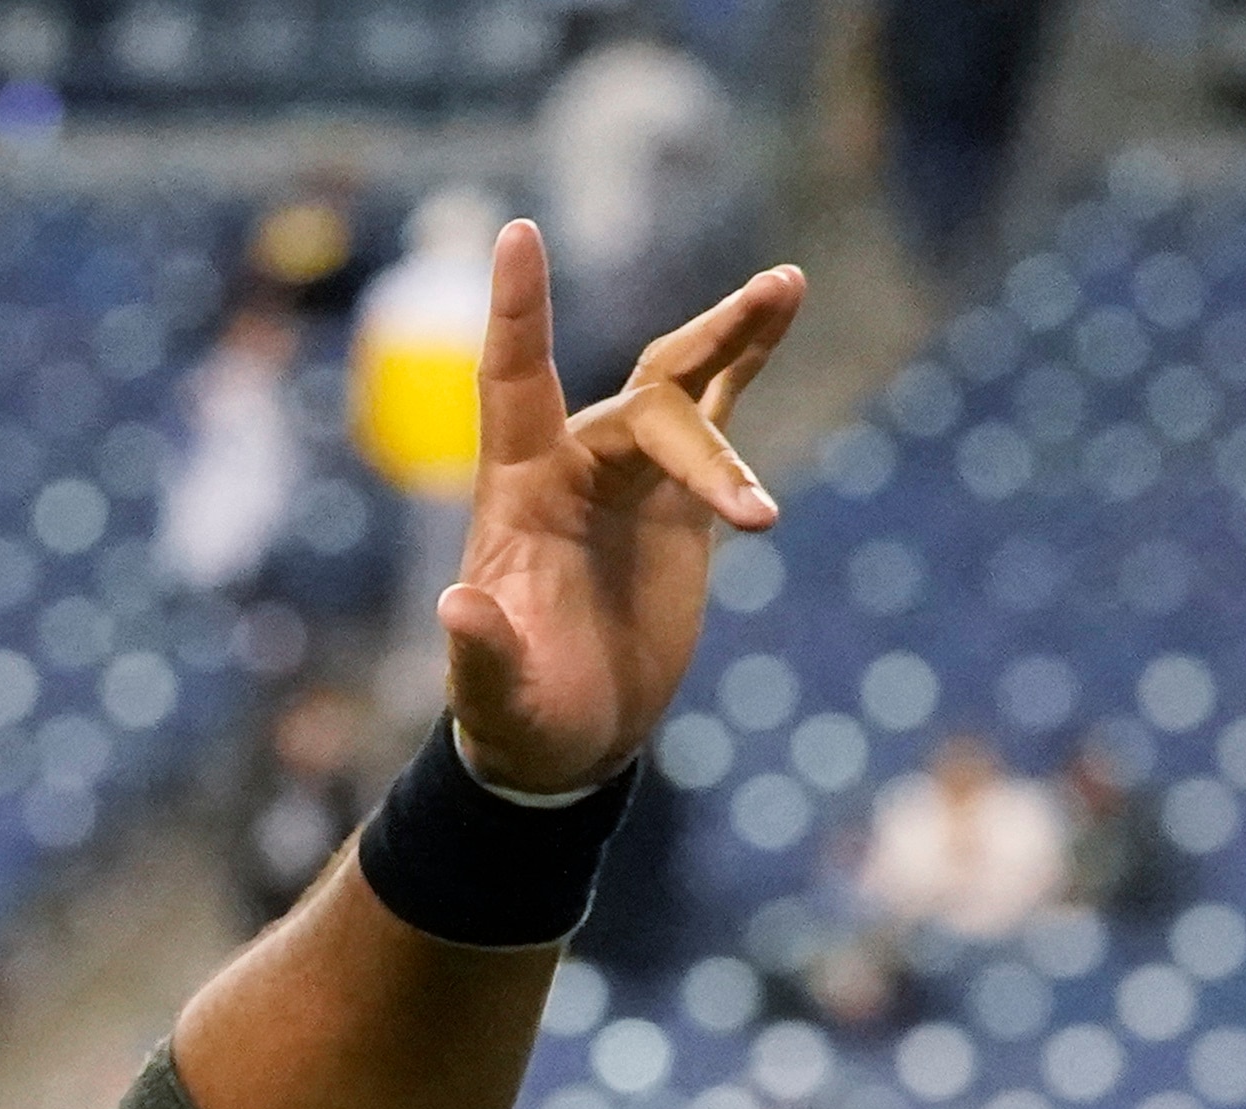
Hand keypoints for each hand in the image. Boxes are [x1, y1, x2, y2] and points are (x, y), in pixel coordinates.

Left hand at [441, 225, 805, 795]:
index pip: (510, 382)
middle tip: (751, 517)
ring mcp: (628, 475)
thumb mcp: (496, 696)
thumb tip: (457, 606)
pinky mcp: (680, 498)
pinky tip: (785, 303)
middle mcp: (571, 465)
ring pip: (683, 384)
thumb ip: (481, 652)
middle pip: (644, 408)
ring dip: (734, 338)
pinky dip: (749, 358)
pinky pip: (717, 408)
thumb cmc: (518, 716)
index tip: (518, 231)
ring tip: (788, 284)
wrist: (565, 739)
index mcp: (516, 494)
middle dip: (702, 449)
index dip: (516, 312)